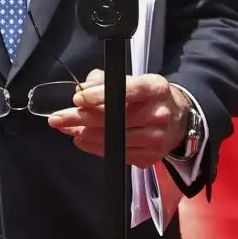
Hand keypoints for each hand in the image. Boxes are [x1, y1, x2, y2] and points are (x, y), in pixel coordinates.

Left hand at [46, 70, 191, 166]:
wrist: (179, 120)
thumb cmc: (151, 98)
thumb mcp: (137, 82)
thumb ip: (109, 81)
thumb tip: (84, 86)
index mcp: (156, 88)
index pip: (126, 90)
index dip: (99, 95)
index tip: (77, 98)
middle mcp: (159, 114)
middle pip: (113, 119)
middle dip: (80, 118)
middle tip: (57, 118)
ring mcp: (156, 138)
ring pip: (111, 139)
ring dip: (84, 134)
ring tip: (68, 129)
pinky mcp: (150, 157)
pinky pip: (115, 154)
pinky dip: (94, 147)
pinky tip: (83, 139)